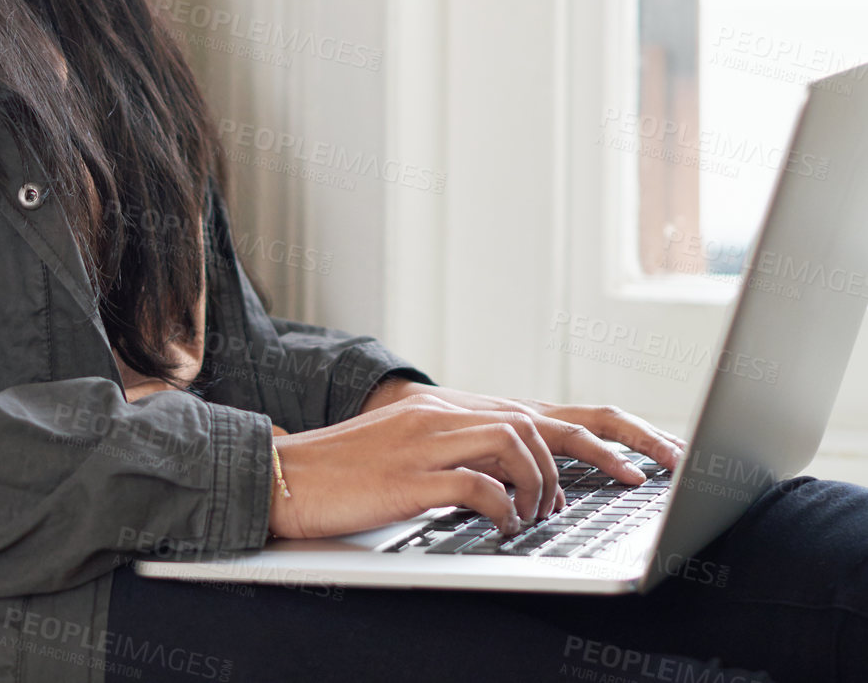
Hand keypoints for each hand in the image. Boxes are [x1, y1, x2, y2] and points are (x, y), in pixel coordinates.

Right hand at [267, 384, 684, 540]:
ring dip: (544, 485)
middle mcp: (446, 414)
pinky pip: (480, 485)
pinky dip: (504, 509)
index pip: (537, 412)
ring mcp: (430, 441)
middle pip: (542, 421)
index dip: (600, 433)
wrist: (290, 475)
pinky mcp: (413, 475)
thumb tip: (511, 481)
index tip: (646, 458)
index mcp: (450, 409)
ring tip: (540, 515)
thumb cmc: (349, 472)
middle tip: (643, 481)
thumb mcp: (412, 452)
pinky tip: (503, 526)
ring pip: (518, 443)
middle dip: (605, 451)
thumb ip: (462, 454)